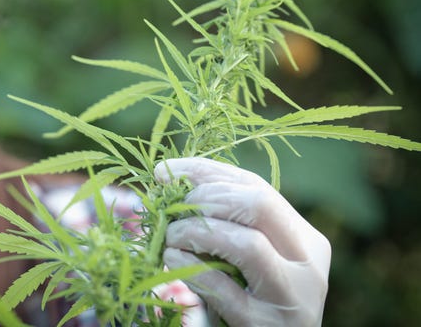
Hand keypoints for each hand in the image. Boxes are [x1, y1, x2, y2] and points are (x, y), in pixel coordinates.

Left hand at [155, 157, 329, 326]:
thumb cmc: (251, 302)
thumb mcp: (251, 259)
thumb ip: (229, 224)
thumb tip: (172, 179)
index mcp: (306, 240)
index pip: (257, 187)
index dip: (207, 173)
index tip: (166, 172)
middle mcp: (308, 265)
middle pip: (259, 205)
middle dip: (205, 198)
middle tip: (172, 210)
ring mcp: (291, 298)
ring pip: (247, 244)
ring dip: (197, 232)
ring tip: (170, 237)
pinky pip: (224, 288)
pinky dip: (191, 267)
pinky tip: (172, 259)